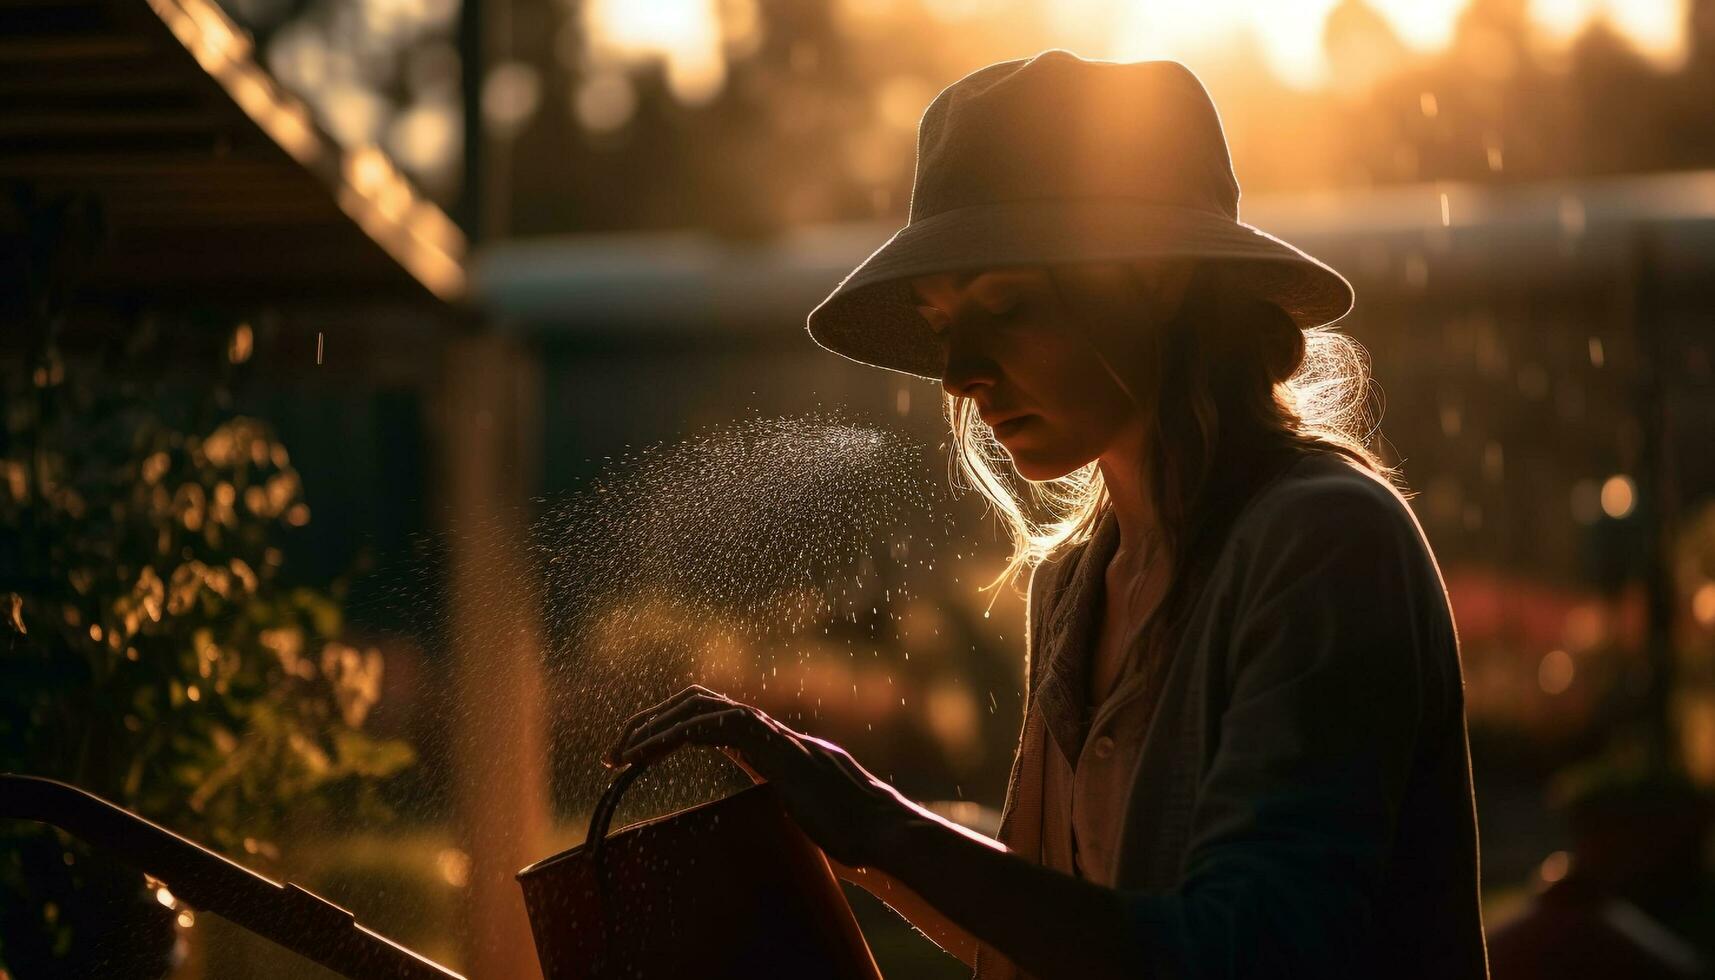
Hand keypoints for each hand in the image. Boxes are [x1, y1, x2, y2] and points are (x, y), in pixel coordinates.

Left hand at [602, 685, 915, 869]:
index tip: (632, 757)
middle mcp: (766, 731)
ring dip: (656, 725)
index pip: (707, 720)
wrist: (878, 831)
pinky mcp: (777, 748)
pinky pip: (721, 725)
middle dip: (651, 720)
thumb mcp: (792, 811)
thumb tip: (760, 809)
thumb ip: (772, 798)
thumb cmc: (844, 829)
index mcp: (766, 746)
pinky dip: (681, 730)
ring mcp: (773, 735)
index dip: (667, 730)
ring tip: (622, 751)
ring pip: (703, 706)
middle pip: (697, 702)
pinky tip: (654, 748)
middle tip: (615, 752)